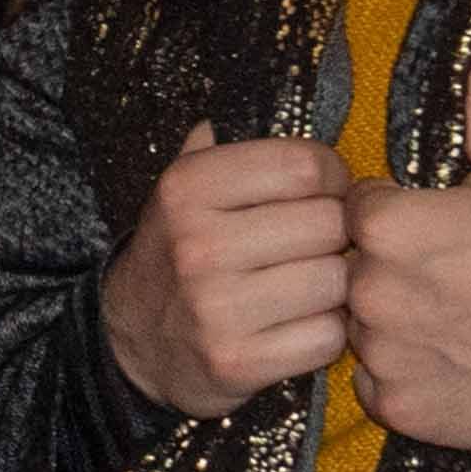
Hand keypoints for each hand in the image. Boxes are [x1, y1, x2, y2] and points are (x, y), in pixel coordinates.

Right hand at [104, 122, 353, 417]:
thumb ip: (220, 150)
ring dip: (335, 287)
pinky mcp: (237, 361)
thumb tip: (265, 109)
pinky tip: (299, 325)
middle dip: (337, 235)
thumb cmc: (178, 255)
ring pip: (335, 282)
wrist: (132, 343)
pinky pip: (326, 337)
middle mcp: (198, 244)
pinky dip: (324, 334)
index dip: (333, 179)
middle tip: (320, 246)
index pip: (305, 167)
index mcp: (188, 187)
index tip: (325, 194)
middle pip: (330, 224)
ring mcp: (216, 307)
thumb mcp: (182, 193)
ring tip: (309, 285)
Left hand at [341, 62, 470, 453]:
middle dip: (389, 271)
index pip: (355, 210)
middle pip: (353, 270)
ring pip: (362, 329)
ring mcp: (380, 353)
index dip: (393, 217)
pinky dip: (404, 377)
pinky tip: (450, 363)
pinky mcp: (398, 407)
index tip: (433, 231)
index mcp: (385, 225)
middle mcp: (368, 289)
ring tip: (454, 322)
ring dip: (394, 325)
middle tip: (449, 280)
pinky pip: (377, 385)